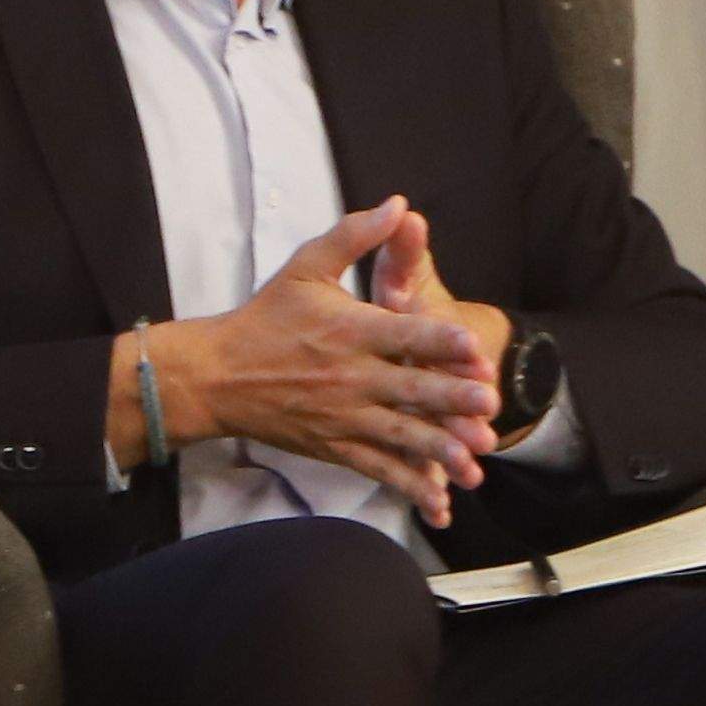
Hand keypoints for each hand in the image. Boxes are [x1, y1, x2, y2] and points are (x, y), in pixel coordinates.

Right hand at [128, 199, 500, 521]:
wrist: (216, 377)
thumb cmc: (265, 318)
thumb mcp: (306, 267)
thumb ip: (353, 235)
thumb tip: (398, 204)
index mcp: (350, 332)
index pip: (402, 336)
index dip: (437, 340)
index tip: (470, 346)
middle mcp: (351, 377)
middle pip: (409, 389)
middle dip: (451, 399)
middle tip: (489, 405)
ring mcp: (344, 417)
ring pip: (400, 436)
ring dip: (440, 449)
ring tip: (475, 459)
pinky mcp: (335, 446)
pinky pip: (378, 469)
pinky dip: (409, 486)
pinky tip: (441, 500)